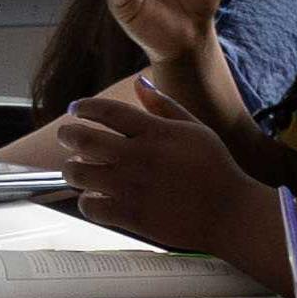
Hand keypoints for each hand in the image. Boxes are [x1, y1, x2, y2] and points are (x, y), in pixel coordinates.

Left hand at [39, 81, 263, 258]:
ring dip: (73, 169)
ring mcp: (133, 188)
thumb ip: (163, 105)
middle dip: (67, 134)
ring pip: (79, 173)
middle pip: (83, 139)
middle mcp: (140, 157)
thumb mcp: (194, 129)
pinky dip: (87, 201)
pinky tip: (95, 197)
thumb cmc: (214, 169)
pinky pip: (90, 206)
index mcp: (155, 132)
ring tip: (78, 168)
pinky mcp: (131, 216)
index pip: (106, 111)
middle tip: (67, 135)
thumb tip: (138, 81)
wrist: (230, 214)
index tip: (76, 109)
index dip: (84, 107)